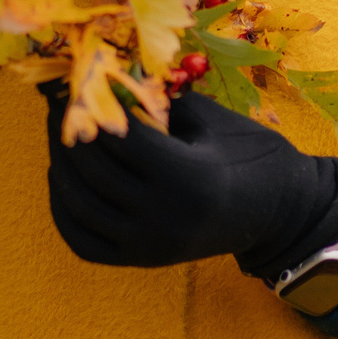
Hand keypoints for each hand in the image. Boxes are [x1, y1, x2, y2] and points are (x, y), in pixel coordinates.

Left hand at [44, 82, 337, 281]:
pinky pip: (82, 240)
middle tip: (57, 101)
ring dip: (60, 166)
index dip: (90, 104)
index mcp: (185, 176)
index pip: (116, 137)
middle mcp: (162, 217)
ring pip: (78, 205)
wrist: (280, 211)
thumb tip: (102, 77)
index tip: (76, 79)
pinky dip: (64, 209)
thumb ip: (156, 101)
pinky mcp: (142, 261)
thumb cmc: (250, 153)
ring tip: (58, 134)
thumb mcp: (208, 119)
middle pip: (92, 169)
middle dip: (67, 130)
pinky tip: (64, 179)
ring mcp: (149, 245)